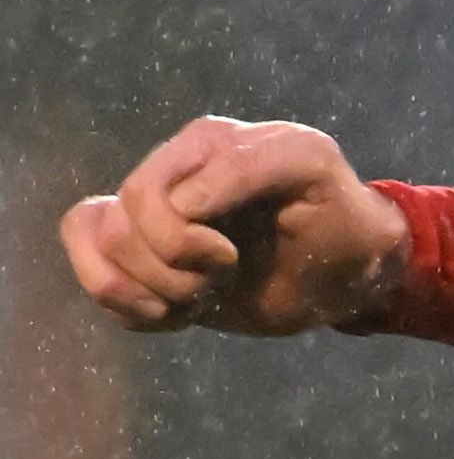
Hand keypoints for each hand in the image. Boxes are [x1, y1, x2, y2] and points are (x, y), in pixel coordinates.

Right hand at [60, 116, 410, 336]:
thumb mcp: (312, 170)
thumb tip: (181, 203)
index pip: (143, 196)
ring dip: (155, 291)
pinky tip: (176, 312)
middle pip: (119, 230)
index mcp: (202, 147)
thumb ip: (248, 167)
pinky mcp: (147, 260)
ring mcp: (152, 218)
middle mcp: (169, 175)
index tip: (231, 258)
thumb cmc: (340, 219)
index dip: (179, 241)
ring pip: (103, 251)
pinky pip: (98, 278)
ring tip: (204, 293)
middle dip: (171, 271)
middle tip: (222, 277)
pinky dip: (131, 306)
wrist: (349, 273)